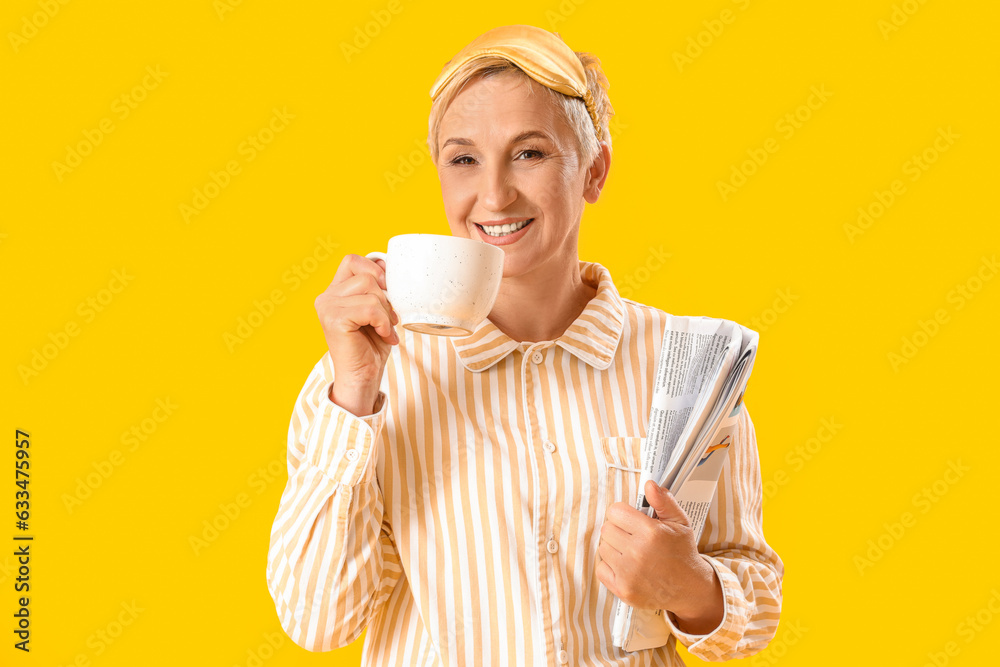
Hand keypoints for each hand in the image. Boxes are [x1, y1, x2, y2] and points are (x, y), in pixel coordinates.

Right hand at [314, 254, 398, 415]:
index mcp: (334, 291)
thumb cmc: (371, 345)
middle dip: (385, 299)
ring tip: (385, 330)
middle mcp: (326, 297)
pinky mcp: (334, 319)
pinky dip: (383, 322)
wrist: (363, 377)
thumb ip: (376, 287)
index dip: (374, 270)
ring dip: (385, 313)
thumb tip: (384, 263)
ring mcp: (327, 307)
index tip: (387, 292)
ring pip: (371, 291)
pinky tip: (383, 335)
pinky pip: (370, 308)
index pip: (352, 260)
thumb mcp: (377, 309)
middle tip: (388, 321)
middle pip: (366, 276)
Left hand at [597, 480, 723, 634]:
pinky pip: (601, 568)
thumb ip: (663, 501)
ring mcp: (628, 573)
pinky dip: (610, 567)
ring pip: (603, 548)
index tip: (632, 520)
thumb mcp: (680, 523)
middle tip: (634, 537)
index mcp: (650, 533)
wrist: (689, 589)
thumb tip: (649, 484)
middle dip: (619, 530)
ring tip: (632, 553)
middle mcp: (637, 552)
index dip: (624, 514)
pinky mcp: (622, 589)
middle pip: (607, 529)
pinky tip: (627, 567)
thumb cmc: (682, 553)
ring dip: (614, 548)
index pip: (615, 511)